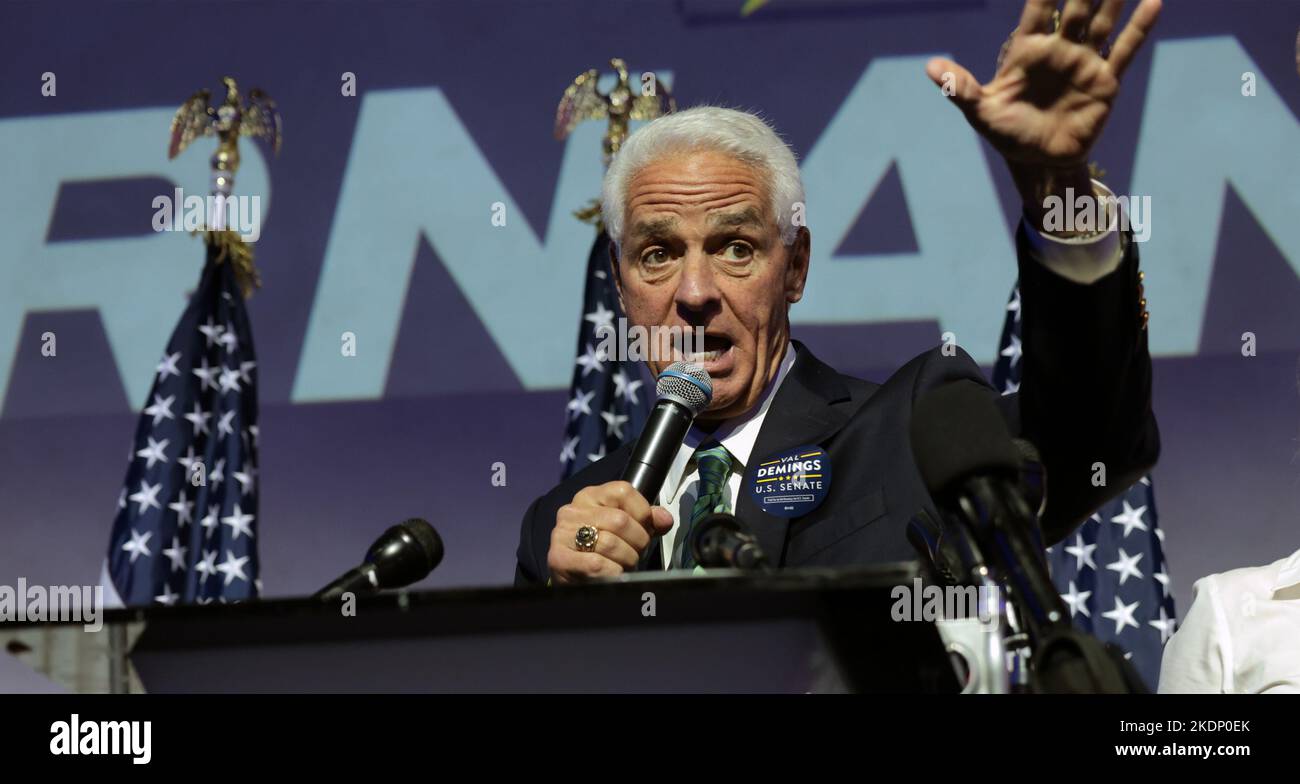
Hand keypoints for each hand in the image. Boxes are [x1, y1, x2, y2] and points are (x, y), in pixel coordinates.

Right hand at [547, 481, 673, 583]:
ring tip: (623, 565)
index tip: (645, 528)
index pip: (624, 491)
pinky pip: (597, 564)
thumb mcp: (625, 530)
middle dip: (637, 542)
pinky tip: (611, 573)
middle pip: (620, 520)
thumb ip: (647, 521)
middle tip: (636, 553)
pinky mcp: (558, 558)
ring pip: (611, 543)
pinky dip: (612, 572)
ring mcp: (562, 534)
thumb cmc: (601, 550)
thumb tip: (665, 519)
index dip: (642, 512)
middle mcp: (572, 511)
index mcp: (590, 496)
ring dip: (626, 560)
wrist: (573, 578)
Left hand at [925, 0, 1161, 224]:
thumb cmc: (1006, 134)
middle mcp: (1058, 49)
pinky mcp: (1104, 81)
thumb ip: (960, 87)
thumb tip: (930, 67)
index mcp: (1026, 51)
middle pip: (1074, 6)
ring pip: (1101, 21)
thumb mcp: (980, 112)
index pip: (1037, 8)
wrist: (1039, 162)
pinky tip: (1153, 2)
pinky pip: (1124, 50)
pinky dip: (1139, 28)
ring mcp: (1083, 62)